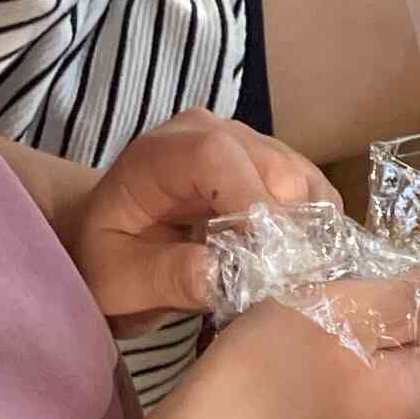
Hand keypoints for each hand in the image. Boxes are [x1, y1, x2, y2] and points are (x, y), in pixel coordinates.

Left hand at [66, 111, 331, 330]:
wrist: (110, 240)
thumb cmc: (108, 259)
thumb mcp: (120, 281)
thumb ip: (166, 276)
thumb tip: (223, 274)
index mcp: (160, 153)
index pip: (216, 156)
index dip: (249, 202)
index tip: (264, 262)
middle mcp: (209, 131)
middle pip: (273, 167)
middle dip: (285, 230)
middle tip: (279, 287)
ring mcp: (246, 141)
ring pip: (302, 179)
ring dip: (304, 232)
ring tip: (282, 279)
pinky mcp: (271, 162)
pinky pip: (310, 189)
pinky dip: (311, 227)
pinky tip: (290, 261)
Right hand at [169, 281, 419, 418]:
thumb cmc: (270, 377)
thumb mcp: (342, 310)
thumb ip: (403, 301)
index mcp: (406, 409)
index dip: (406, 315)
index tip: (357, 299)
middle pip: (394, 379)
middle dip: (364, 340)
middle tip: (313, 315)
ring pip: (353, 403)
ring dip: (327, 369)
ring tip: (279, 345)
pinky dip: (299, 402)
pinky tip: (259, 386)